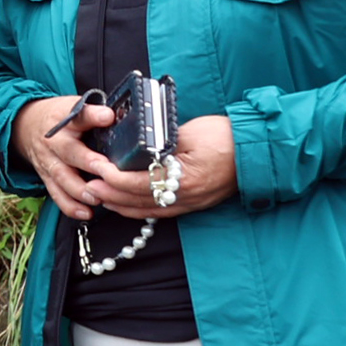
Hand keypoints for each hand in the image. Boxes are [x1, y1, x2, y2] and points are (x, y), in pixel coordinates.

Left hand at [16, 98, 236, 221]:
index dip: (114, 179)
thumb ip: (161, 145)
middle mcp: (187, 195)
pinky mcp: (195, 203)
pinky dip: (139, 209)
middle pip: (139, 201)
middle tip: (88, 186)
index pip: (139, 183)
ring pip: (149, 210)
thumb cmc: (225, 135)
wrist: (257, 148)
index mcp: (184, 177)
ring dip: (121, 205)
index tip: (98, 170)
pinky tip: (125, 205)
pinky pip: (162, 211)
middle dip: (111, 195)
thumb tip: (136, 150)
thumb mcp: (189, 133)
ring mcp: (192, 202)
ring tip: (100, 196)